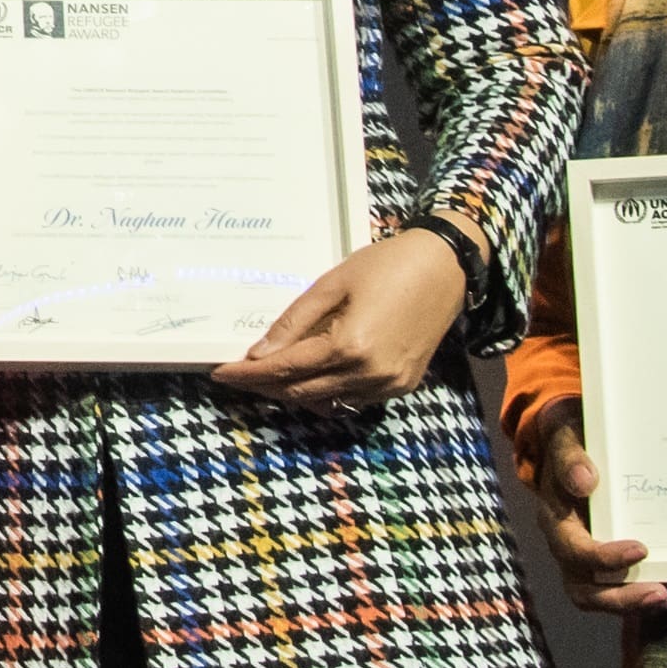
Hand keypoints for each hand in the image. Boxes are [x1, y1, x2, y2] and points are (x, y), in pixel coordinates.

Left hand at [211, 228, 469, 411]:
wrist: (445, 267)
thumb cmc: (387, 265)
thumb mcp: (331, 285)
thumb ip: (293, 323)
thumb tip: (259, 353)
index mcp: (350, 347)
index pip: (285, 370)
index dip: (248, 375)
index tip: (220, 373)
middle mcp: (371, 375)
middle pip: (303, 393)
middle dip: (266, 387)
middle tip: (239, 375)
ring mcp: (390, 385)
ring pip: (328, 402)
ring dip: (295, 392)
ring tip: (268, 376)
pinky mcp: (403, 386)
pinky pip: (353, 400)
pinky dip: (327, 392)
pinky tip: (310, 376)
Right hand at [517, 405, 666, 614]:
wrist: (574, 445)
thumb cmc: (571, 442)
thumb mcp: (565, 438)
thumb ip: (571, 456)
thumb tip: (585, 481)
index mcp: (556, 520)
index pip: (573, 550)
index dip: (603, 557)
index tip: (640, 550)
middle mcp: (569, 547)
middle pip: (585, 590)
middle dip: (623, 598)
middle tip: (660, 592)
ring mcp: (588, 560)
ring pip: (604, 598)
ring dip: (639, 603)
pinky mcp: (610, 563)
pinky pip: (627, 589)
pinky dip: (654, 594)